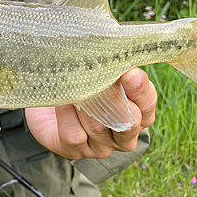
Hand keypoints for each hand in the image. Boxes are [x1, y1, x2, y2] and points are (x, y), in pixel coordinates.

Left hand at [25, 68, 156, 159]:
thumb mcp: (100, 70)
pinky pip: (74, 135)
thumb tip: (115, 46)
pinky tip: (61, 100)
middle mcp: (124, 135)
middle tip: (104, 81)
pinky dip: (66, 115)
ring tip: (75, 84)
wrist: (48, 99)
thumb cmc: (81, 79)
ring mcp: (101, 147)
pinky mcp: (75, 151)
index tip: (130, 72)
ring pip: (98, 127)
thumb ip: (112, 64)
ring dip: (85, 103)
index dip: (140, 89)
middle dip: (115, 99)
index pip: (147, 103)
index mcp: (139, 112)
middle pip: (129, 122)